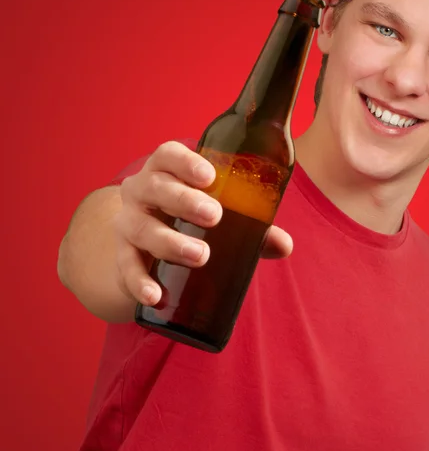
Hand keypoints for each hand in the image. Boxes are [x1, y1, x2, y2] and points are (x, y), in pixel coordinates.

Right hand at [112, 141, 292, 306]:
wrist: (144, 243)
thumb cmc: (189, 217)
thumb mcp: (218, 215)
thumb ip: (251, 227)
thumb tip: (284, 245)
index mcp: (166, 171)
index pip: (168, 155)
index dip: (186, 162)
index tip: (210, 176)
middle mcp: (141, 192)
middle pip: (155, 187)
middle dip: (184, 200)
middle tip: (214, 216)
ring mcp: (128, 223)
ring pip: (142, 228)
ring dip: (170, 241)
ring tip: (200, 255)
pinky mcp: (123, 255)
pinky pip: (126, 267)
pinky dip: (139, 282)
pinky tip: (155, 295)